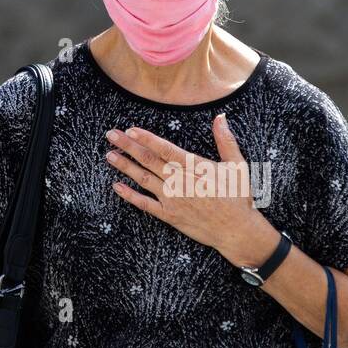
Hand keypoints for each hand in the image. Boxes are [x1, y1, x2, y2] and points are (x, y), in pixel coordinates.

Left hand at [104, 114, 278, 265]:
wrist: (235, 230)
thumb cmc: (238, 197)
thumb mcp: (237, 165)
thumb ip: (225, 140)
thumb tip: (220, 117)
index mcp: (194, 166)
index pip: (164, 148)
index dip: (145, 138)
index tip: (130, 130)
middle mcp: (179, 181)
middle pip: (148, 160)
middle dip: (128, 146)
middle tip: (111, 135)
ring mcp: (172, 199)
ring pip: (143, 179)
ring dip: (124, 166)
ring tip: (109, 155)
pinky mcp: (169, 215)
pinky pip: (144, 204)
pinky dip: (129, 195)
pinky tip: (117, 186)